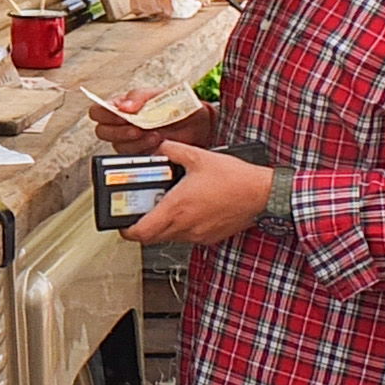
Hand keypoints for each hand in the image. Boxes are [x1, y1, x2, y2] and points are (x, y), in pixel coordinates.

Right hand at [87, 86, 214, 156]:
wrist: (198, 122)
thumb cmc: (176, 104)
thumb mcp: (159, 93)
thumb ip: (139, 97)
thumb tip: (123, 106)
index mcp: (121, 106)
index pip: (97, 111)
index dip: (104, 114)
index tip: (121, 114)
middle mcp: (121, 124)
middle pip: (102, 131)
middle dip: (119, 131)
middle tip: (137, 128)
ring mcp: (129, 140)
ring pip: (117, 146)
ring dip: (135, 141)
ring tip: (154, 134)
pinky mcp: (141, 153)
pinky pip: (133, 156)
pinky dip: (145, 149)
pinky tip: (159, 141)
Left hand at [123, 141, 271, 245]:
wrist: (262, 194)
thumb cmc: (234, 178)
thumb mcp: (198, 156)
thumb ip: (172, 150)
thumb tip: (160, 147)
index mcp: (177, 208)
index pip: (141, 232)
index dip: (126, 230)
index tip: (122, 221)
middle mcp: (185, 225)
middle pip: (152, 237)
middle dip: (143, 226)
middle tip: (142, 211)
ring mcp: (198, 234)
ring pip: (170, 237)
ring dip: (163, 226)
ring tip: (167, 206)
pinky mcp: (210, 237)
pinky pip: (188, 236)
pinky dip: (182, 227)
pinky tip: (189, 209)